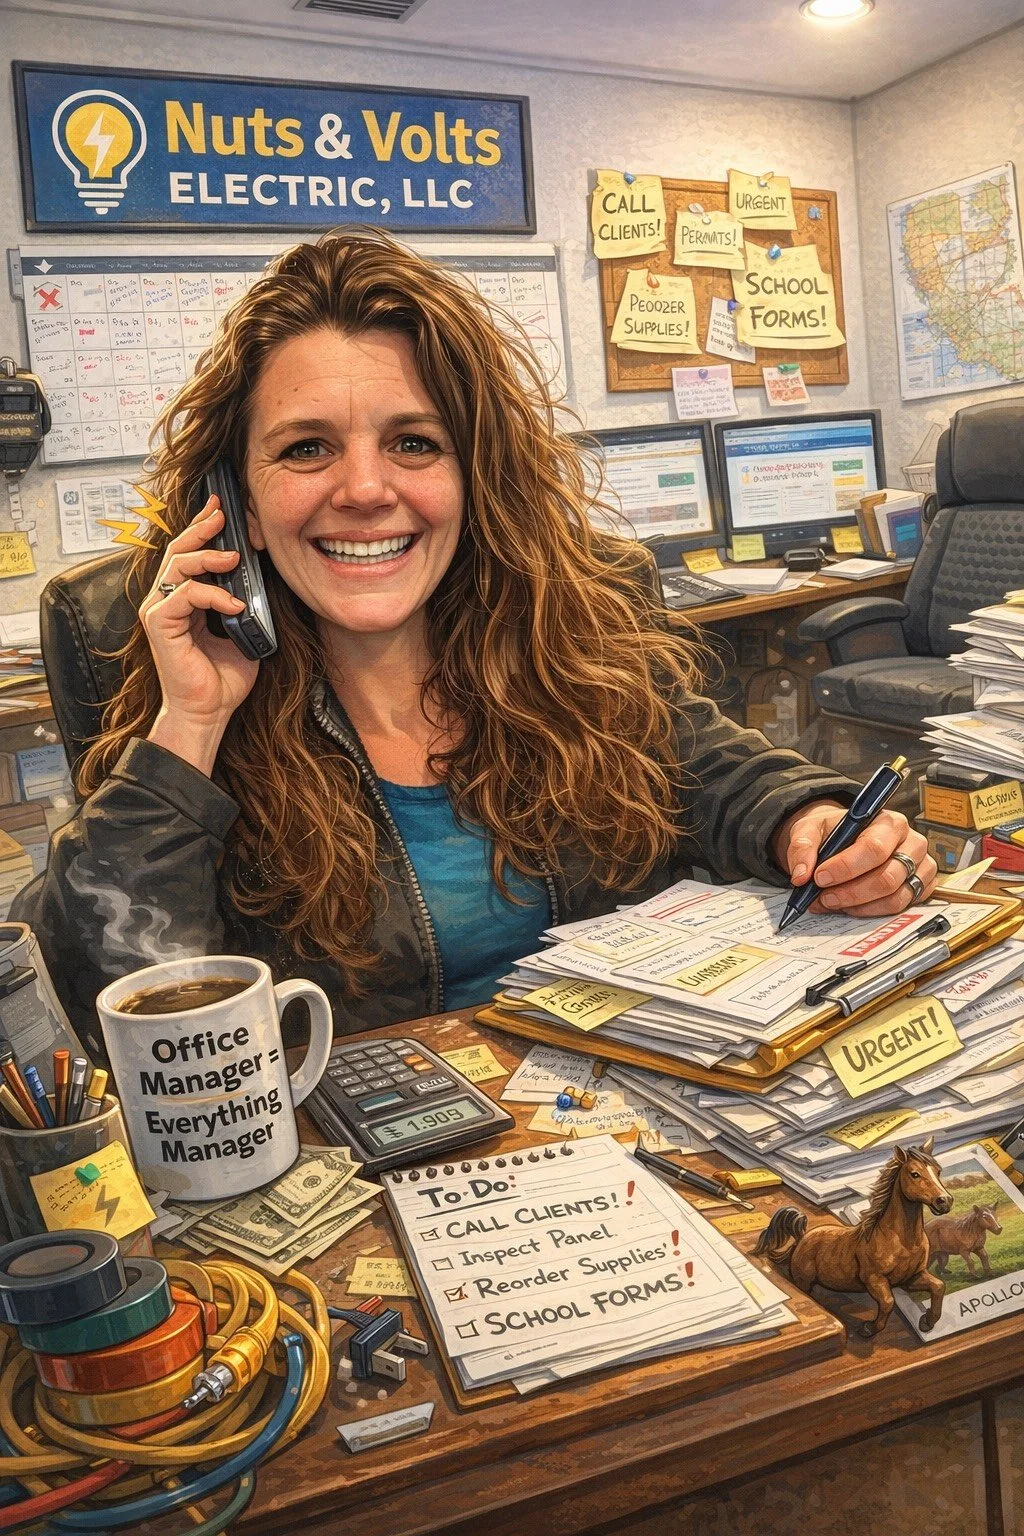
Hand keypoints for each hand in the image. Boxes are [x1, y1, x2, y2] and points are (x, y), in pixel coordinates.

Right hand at [140, 497, 260, 772]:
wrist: (209, 711)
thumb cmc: (223, 679)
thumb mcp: (243, 630)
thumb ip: (245, 601)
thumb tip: (262, 576)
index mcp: (184, 600)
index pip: (189, 554)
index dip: (203, 529)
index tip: (221, 509)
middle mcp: (166, 600)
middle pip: (178, 550)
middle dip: (201, 528)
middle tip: (222, 514)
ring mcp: (160, 610)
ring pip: (177, 565)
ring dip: (208, 557)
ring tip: (234, 559)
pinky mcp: (160, 625)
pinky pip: (185, 594)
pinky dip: (213, 594)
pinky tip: (234, 603)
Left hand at [771, 799, 937, 916]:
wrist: (846, 838)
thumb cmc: (835, 833)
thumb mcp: (811, 830)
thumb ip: (802, 848)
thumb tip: (801, 875)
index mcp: (888, 823)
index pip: (873, 848)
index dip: (846, 867)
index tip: (820, 877)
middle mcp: (911, 843)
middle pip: (887, 878)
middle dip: (851, 892)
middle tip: (823, 897)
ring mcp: (920, 867)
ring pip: (894, 897)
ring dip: (859, 906)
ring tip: (832, 902)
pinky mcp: (922, 887)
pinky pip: (900, 907)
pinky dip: (872, 911)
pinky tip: (851, 906)